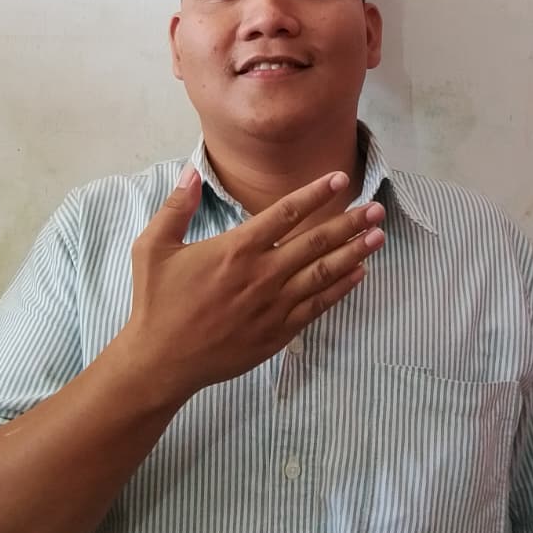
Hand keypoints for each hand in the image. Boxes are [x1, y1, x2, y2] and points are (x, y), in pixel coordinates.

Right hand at [120, 166, 384, 402]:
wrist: (161, 362)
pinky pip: (317, 306)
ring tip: (379, 236)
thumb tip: (192, 171)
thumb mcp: (152, 247)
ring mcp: (273, 305)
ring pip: (323, 273)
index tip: (340, 178)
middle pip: (315, 241)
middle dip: (349, 222)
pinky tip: (359, 274)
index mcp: (235, 249)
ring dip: (354, 252)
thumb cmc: (157, 302)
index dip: (315, 194)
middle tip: (376, 207)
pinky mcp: (277, 332)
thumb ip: (176, 207)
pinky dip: (341, 289)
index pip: (285, 213)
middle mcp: (261, 274)